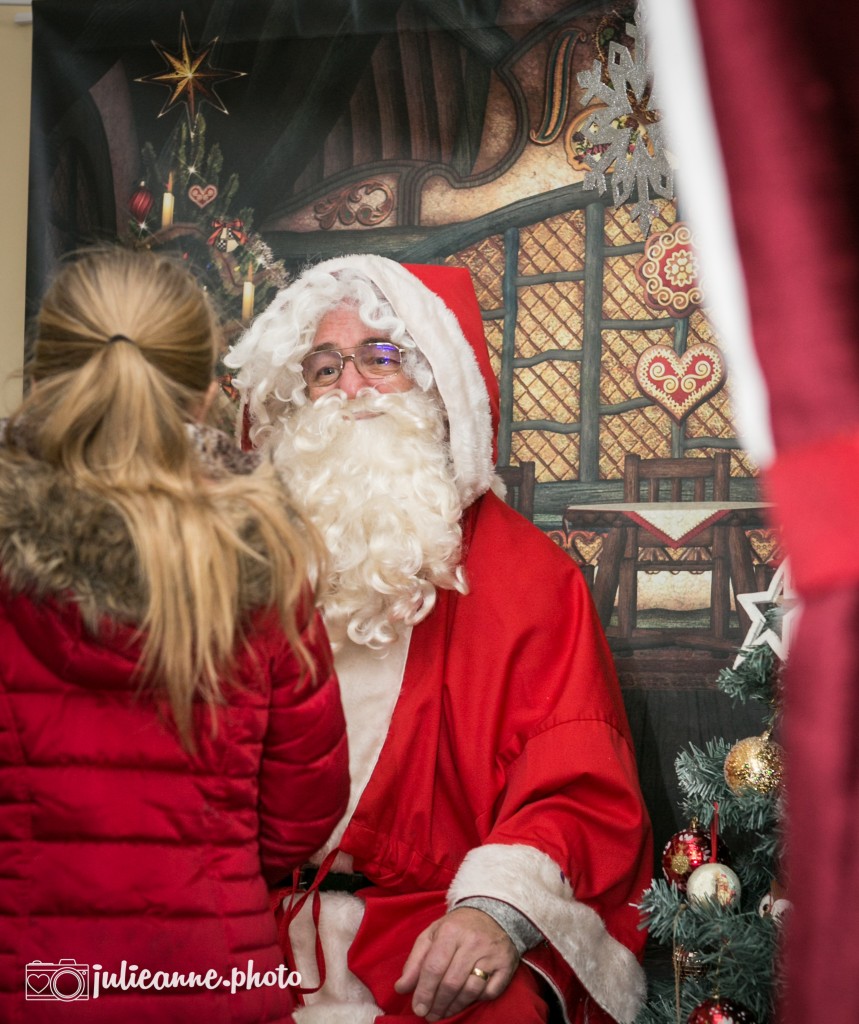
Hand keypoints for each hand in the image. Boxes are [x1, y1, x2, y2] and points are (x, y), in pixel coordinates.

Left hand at [393, 906, 518, 1020]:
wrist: (493, 913)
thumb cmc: (457, 928)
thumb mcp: (432, 934)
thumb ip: (415, 961)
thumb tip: (401, 988)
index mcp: (451, 931)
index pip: (434, 967)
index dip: (424, 991)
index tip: (418, 1008)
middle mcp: (472, 942)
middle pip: (451, 982)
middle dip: (438, 1004)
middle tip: (430, 1016)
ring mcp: (491, 954)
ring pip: (470, 990)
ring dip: (455, 1006)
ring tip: (443, 1012)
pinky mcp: (506, 965)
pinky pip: (490, 992)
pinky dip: (477, 1000)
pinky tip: (466, 1000)